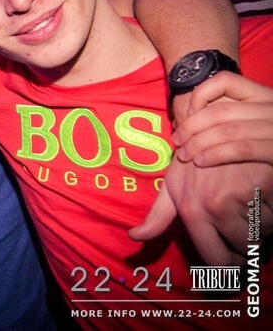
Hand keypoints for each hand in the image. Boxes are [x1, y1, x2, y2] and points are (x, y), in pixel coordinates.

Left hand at [129, 156, 272, 264]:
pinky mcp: (265, 182)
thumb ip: (157, 217)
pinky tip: (258, 190)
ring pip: (265, 231)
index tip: (233, 261)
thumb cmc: (192, 160)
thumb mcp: (172, 186)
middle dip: (248, 242)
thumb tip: (134, 237)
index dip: (229, 267)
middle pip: (247, 250)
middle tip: (240, 221)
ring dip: (261, 223)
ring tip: (246, 201)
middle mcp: (215, 205)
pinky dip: (272, 207)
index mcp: (192, 211)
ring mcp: (242, 193)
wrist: (214, 125)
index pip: (218, 262)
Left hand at [174, 73, 272, 165]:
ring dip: (198, 143)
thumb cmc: (265, 145)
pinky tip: (202, 162)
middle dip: (191, 126)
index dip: (199, 95)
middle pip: (220, 110)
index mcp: (264, 95)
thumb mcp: (252, 120)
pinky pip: (242, 149)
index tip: (185, 114)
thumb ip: (229, 114)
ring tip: (184, 155)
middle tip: (177, 141)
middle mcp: (272, 107)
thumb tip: (186, 119)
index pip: (224, 80)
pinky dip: (216, 155)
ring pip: (227, 131)